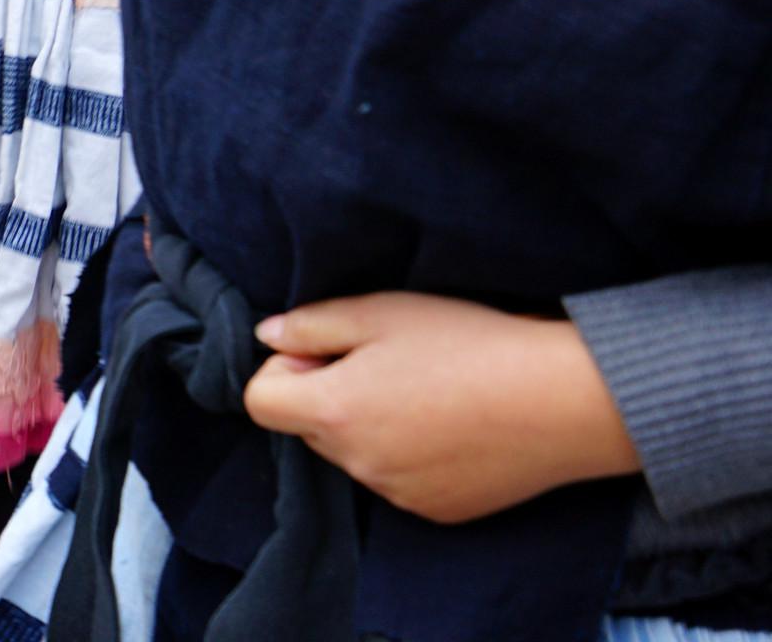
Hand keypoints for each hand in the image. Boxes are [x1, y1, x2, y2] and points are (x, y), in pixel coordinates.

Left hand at [245, 292, 638, 522]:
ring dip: (369, 425)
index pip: (261, 401)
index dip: (284, 368)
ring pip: (355, 454)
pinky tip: (453, 424)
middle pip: (307, 427)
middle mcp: (359, 464)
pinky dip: (409, 454)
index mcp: (335, 413)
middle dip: (328, 394)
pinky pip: (398, 479)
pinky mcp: (440, 511)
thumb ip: (310, 325)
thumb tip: (268, 337)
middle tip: (386, 363)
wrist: (563, 400)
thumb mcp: (380, 313)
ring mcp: (400, 494)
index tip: (327, 349)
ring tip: (428, 391)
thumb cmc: (468, 344)